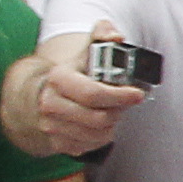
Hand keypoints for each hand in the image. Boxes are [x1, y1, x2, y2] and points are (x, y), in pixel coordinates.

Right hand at [4, 28, 142, 157]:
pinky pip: (89, 146)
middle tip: (124, 103)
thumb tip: (115, 35)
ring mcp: (51, 126)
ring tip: (111, 112)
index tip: (137, 94)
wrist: (45, 94)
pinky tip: (100, 125)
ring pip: (97, 134)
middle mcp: (50, 103)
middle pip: (98, 118)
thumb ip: (103, 35)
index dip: (119, 96)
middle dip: (118, 111)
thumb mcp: (87, 50)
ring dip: (111, 125)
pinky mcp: (57, 143)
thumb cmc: (74, 73)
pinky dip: (101, 137)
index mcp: (58, 79)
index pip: (92, 93)